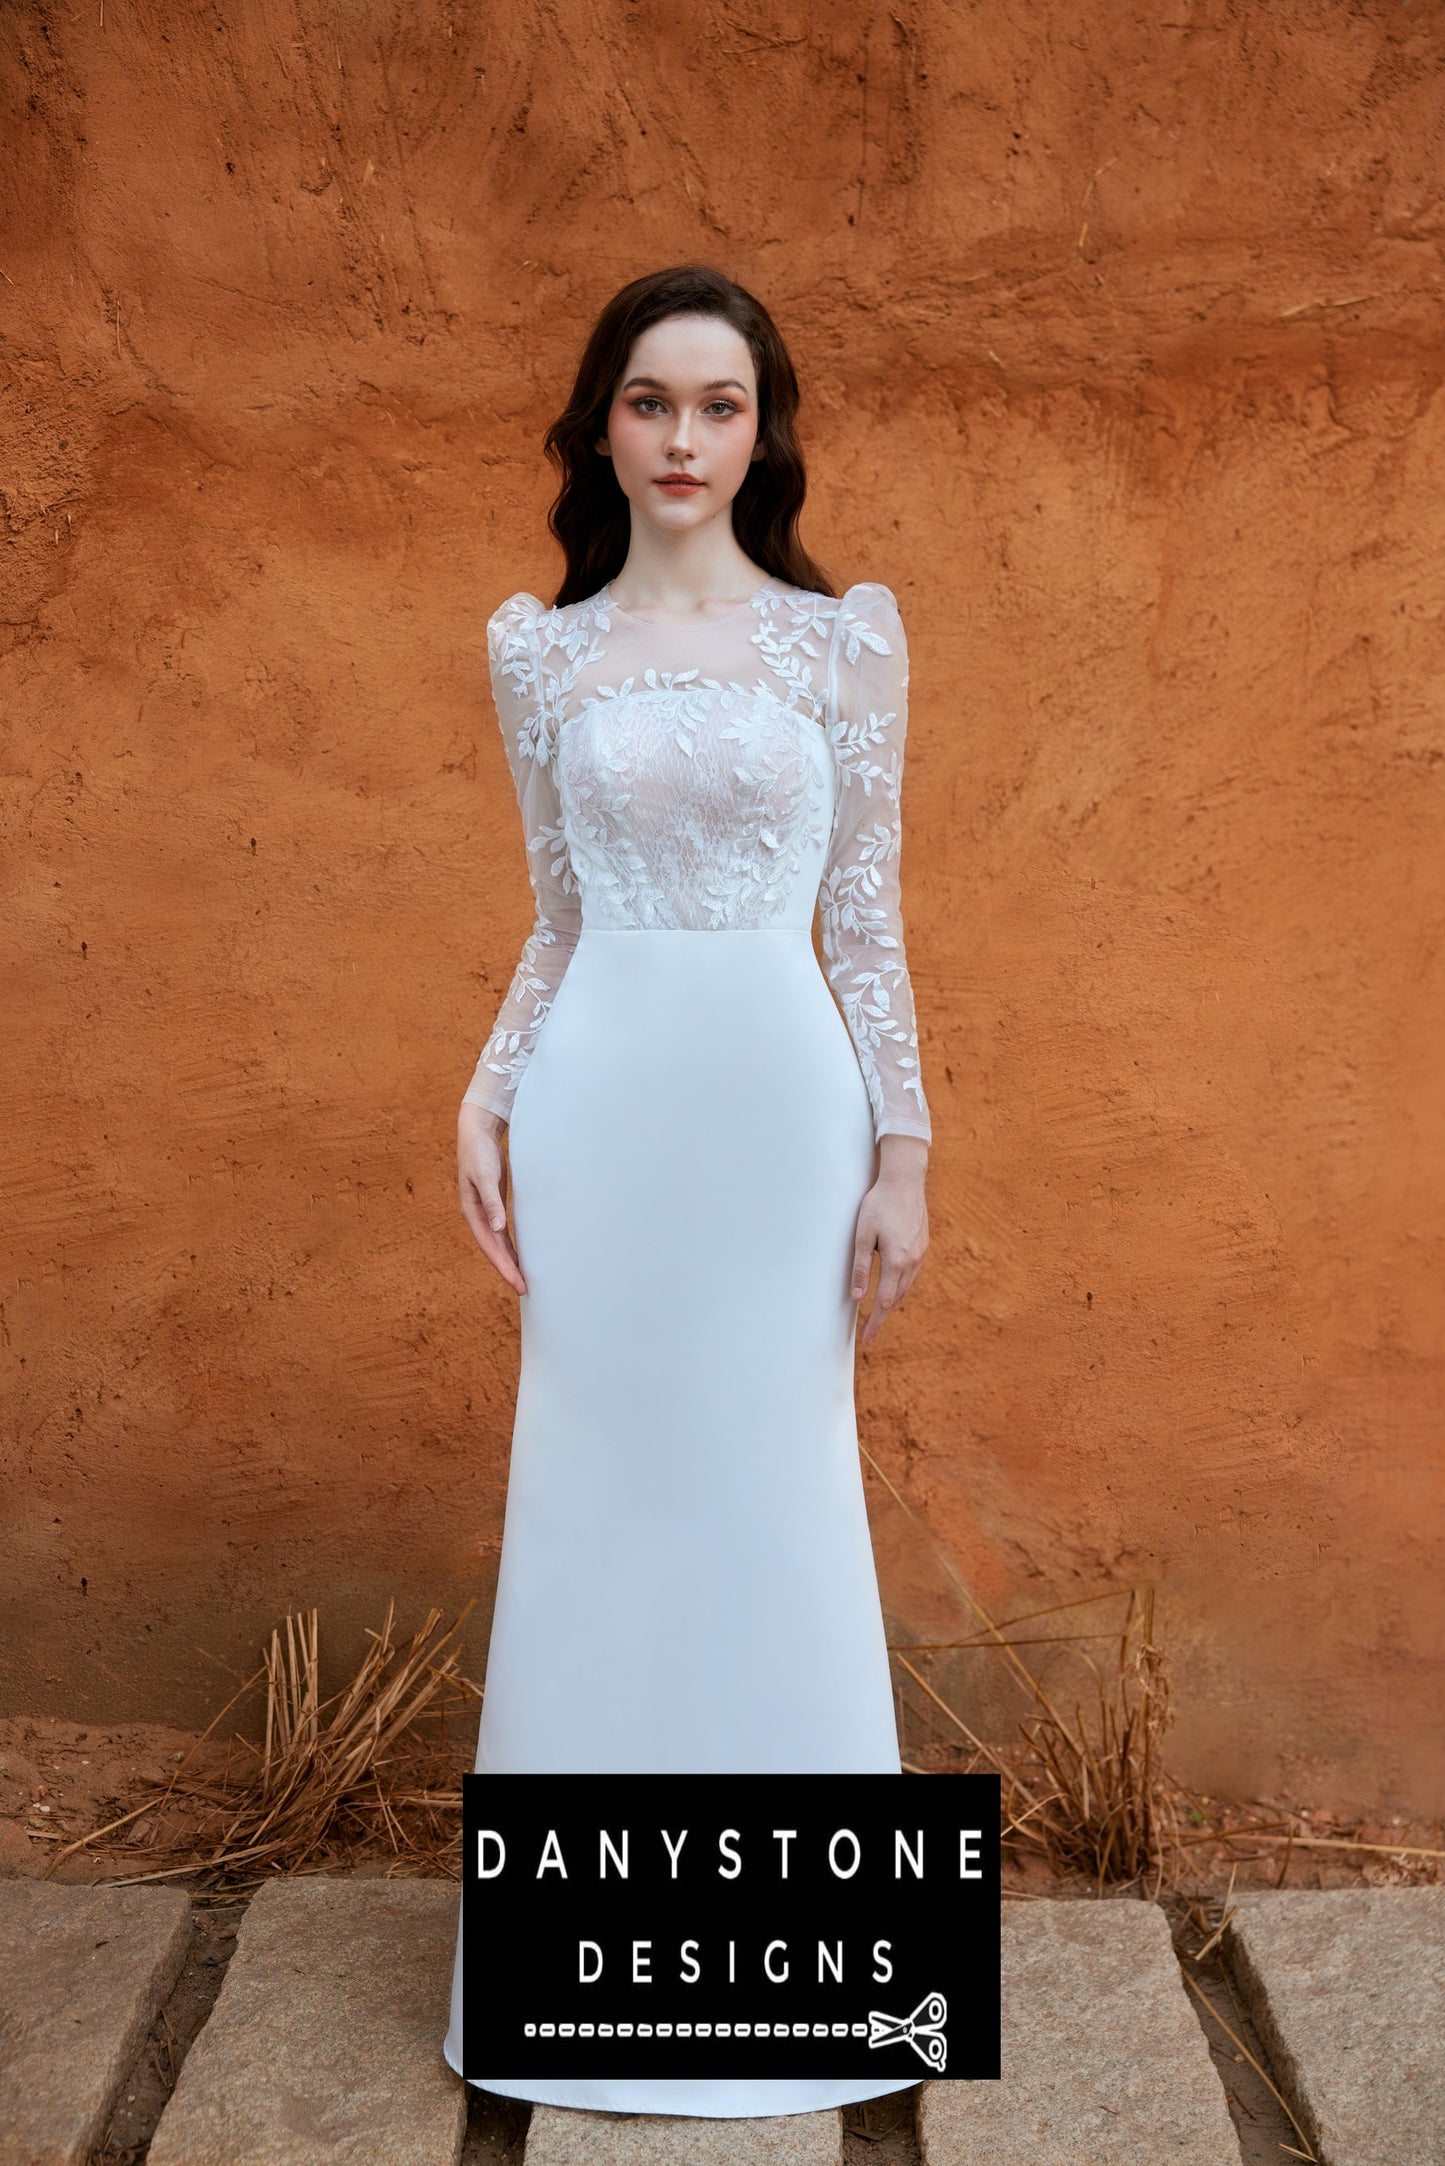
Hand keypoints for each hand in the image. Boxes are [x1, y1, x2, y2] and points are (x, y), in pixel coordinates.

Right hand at [458, 1102, 526, 1293]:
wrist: (477, 1131)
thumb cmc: (479, 1152)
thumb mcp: (486, 1176)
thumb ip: (491, 1202)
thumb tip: (497, 1229)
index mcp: (472, 1212)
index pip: (490, 1246)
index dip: (503, 1266)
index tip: (517, 1282)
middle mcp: (477, 1216)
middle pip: (494, 1249)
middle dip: (508, 1269)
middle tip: (524, 1289)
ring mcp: (486, 1211)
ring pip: (498, 1243)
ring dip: (510, 1260)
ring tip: (523, 1279)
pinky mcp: (495, 1204)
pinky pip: (503, 1231)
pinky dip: (511, 1245)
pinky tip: (520, 1254)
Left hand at [850, 1135, 928, 1346]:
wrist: (905, 1180)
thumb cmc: (879, 1204)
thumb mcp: (862, 1235)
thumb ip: (860, 1267)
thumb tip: (857, 1297)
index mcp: (896, 1261)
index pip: (883, 1302)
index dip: (874, 1322)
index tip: (866, 1339)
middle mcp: (912, 1262)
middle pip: (896, 1298)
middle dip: (881, 1316)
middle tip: (868, 1332)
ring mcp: (921, 1254)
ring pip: (905, 1288)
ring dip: (891, 1302)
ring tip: (878, 1313)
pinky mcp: (923, 1246)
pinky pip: (911, 1274)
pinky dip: (900, 1286)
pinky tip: (892, 1286)